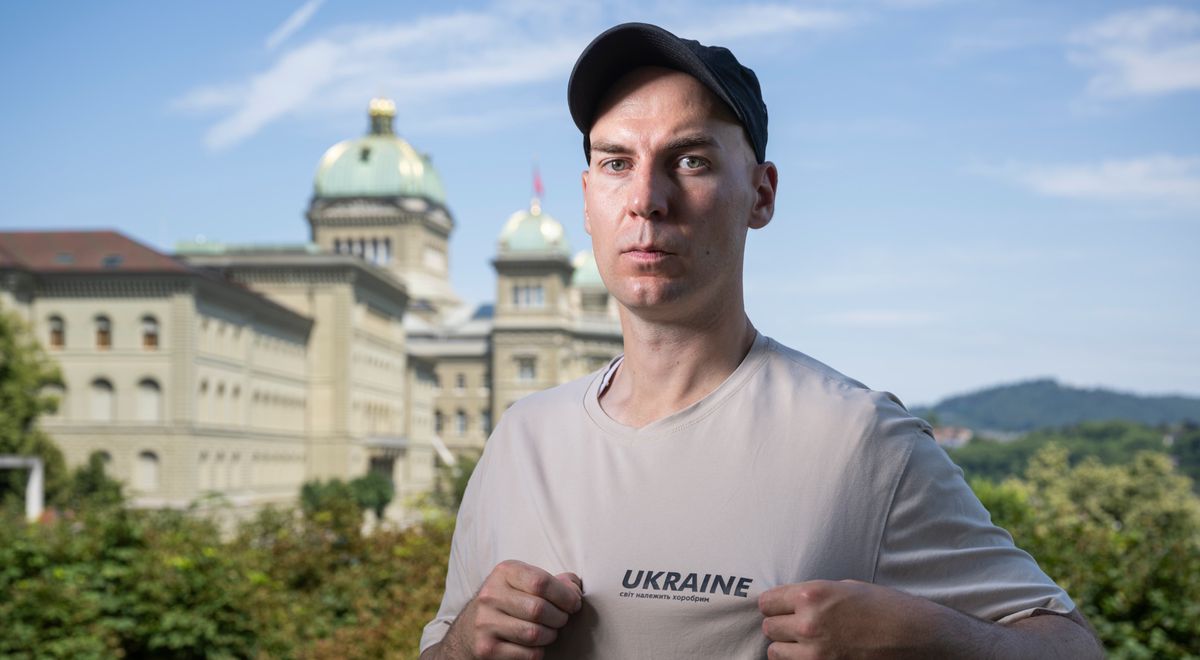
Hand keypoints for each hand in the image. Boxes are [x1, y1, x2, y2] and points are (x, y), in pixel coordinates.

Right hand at [441, 559, 582, 659]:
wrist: (468, 631)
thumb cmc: (508, 602)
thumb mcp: (523, 582)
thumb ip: (552, 581)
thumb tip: (574, 587)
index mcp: (504, 572)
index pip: (540, 582)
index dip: (565, 595)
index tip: (573, 604)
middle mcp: (490, 595)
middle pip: (539, 609)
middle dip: (560, 618)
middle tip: (561, 620)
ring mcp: (485, 623)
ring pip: (534, 634)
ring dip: (550, 635)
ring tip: (549, 632)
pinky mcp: (486, 649)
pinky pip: (527, 654)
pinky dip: (539, 652)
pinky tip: (535, 645)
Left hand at [758, 579, 934, 658]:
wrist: (918, 637)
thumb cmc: (887, 608)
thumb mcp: (848, 588)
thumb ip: (815, 595)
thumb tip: (792, 601)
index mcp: (812, 595)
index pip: (767, 602)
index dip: (774, 605)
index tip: (781, 608)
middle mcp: (808, 623)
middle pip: (769, 627)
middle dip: (782, 627)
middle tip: (799, 627)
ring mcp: (815, 653)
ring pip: (775, 652)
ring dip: (787, 649)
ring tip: (807, 645)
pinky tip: (815, 657)